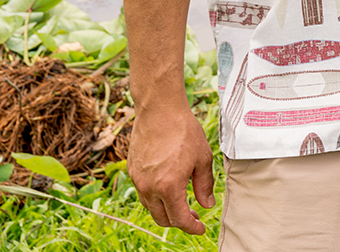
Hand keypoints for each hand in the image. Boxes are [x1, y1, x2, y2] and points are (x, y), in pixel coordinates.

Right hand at [128, 104, 213, 234]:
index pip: (179, 219)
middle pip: (162, 218)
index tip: (200, 229)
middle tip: (194, 215)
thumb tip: (207, 205)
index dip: (191, 227)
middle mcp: (149, 187)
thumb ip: (205, 186)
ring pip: (151, 207)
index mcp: (168, 187)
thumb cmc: (184, 131)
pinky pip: (143, 192)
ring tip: (182, 201)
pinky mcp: (132, 171)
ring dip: (166, 209)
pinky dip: (156, 196)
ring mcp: (137, 179)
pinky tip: (169, 186)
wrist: (160, 110)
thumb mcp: (202, 159)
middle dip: (179, 221)